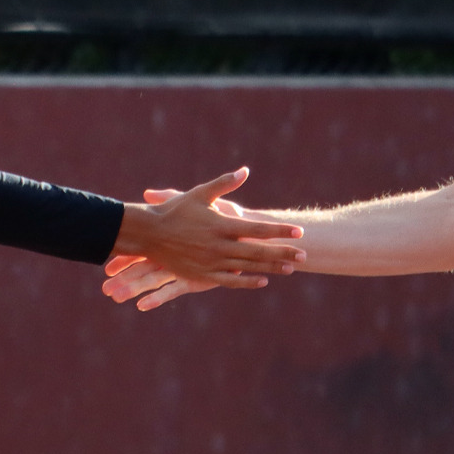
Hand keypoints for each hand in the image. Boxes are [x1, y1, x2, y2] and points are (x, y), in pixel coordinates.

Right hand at [106, 168, 303, 308]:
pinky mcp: (203, 275)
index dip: (280, 231)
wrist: (148, 234)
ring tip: (291, 269)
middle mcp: (219, 246)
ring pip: (248, 267)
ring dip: (271, 268)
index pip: (258, 228)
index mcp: (221, 225)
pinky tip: (263, 281)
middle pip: (259, 251)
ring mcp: (212, 263)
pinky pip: (230, 281)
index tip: (299, 231)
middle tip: (304, 254)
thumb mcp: (199, 193)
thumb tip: (246, 171)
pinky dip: (248, 282)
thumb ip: (224, 184)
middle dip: (283, 253)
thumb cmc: (174, 211)